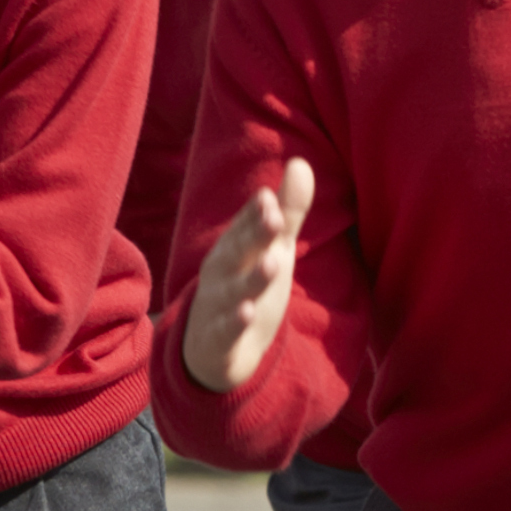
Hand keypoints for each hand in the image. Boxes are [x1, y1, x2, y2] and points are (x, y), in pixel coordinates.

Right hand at [180, 158, 312, 393]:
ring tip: (273, 264)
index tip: (270, 199)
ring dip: (251, 278)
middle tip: (274, 217)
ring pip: (233, 291)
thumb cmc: (244, 284)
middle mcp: (222, 273)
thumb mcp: (270, 249)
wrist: (210, 348)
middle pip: (237, 252)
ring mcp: (218, 306)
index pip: (244, 226)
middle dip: (254, 235)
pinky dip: (234, 324)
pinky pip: (225, 332)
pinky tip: (246, 314)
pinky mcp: (219, 340)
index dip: (256, 214)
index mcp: (234, 248)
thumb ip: (287, 211)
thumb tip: (300, 162)